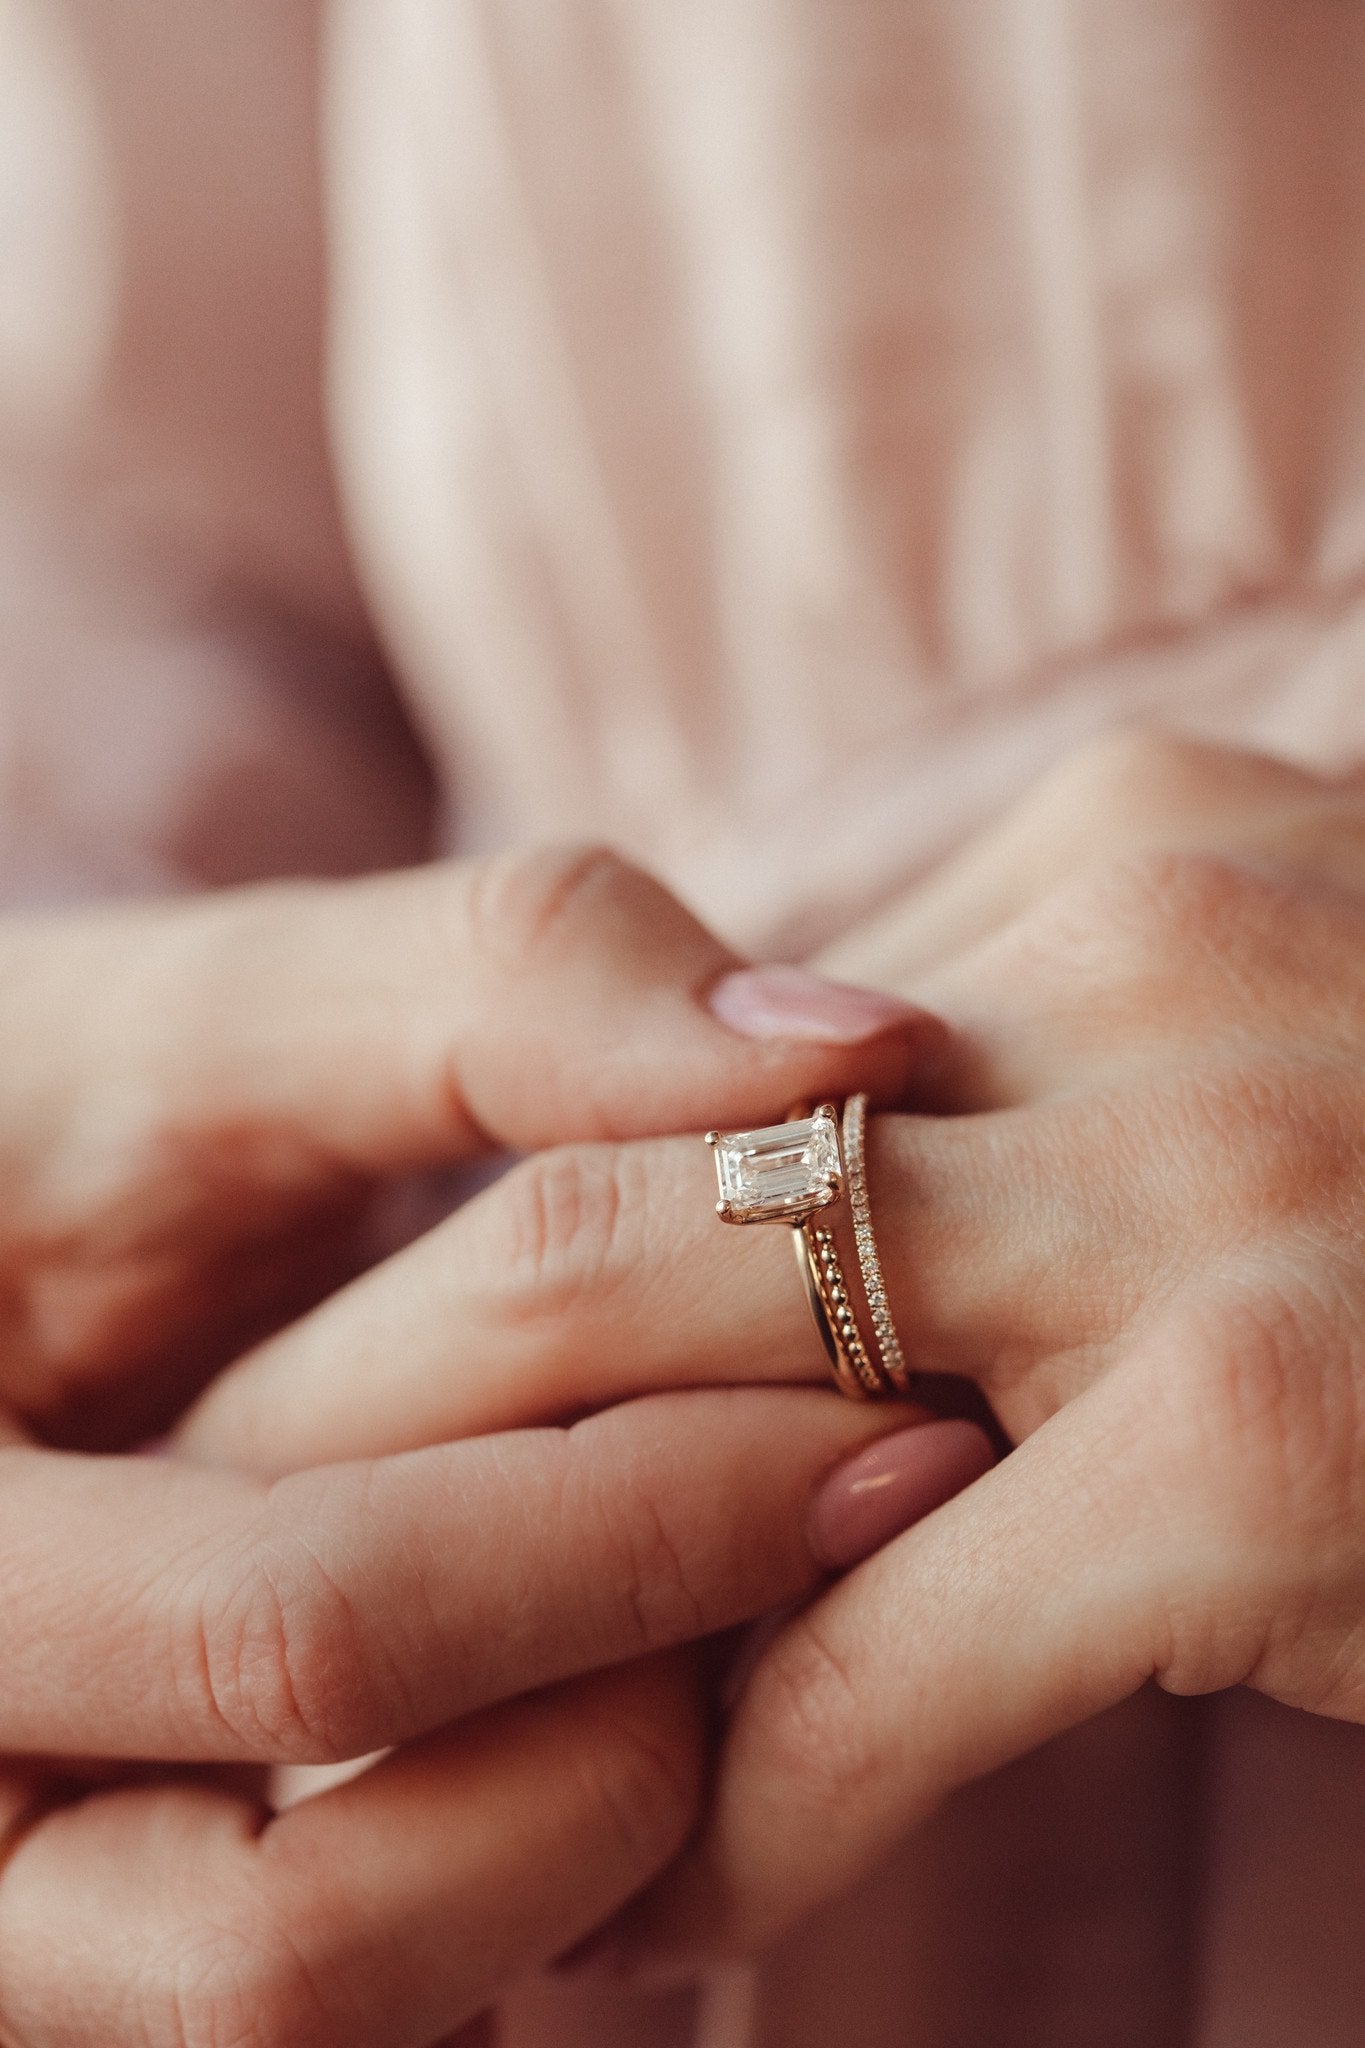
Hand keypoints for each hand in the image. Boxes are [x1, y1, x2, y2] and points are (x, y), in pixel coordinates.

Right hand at [0, 846, 969, 2044]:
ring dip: (589, 1837)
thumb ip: (486, 990)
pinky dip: (520, 1867)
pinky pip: (345, 1987)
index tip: (880, 1429)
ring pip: (323, 2013)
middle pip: (299, 1940)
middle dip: (636, 1739)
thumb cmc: (24, 1124)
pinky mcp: (109, 1929)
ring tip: (731, 1610)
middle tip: (838, 1541)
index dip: (632, 1534)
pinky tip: (625, 1673)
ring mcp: (19, 1910)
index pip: (299, 1634)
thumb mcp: (187, 1027)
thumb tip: (851, 1053)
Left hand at [188, 736, 1364, 1981]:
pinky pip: (882, 1646)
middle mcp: (1129, 962)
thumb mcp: (1248, 1031)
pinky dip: (745, 1794)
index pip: (667, 1067)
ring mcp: (1210, 1182)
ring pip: (683, 1402)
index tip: (339, 1384)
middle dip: (372, 1409)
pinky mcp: (1287, 1432)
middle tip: (228, 1560)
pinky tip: (666, 1904)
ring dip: (500, 1610)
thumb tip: (759, 1195)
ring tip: (360, 1748)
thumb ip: (1016, 1080)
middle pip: (599, 1200)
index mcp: (1106, 856)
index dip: (473, 1244)